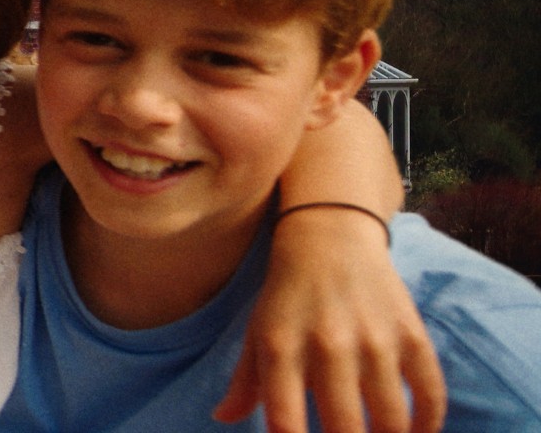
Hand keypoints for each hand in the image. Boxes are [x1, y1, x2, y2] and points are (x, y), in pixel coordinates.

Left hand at [215, 208, 443, 432]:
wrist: (330, 238)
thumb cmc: (287, 297)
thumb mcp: (258, 333)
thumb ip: (245, 383)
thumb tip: (223, 418)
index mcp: (280, 347)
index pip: (285, 420)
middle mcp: (328, 344)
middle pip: (345, 427)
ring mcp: (374, 339)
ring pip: (392, 418)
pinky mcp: (410, 333)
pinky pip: (430, 392)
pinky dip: (429, 423)